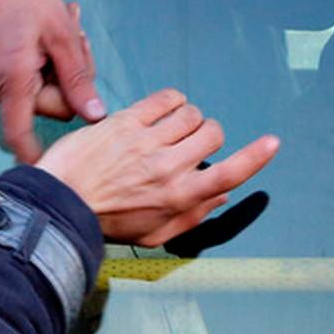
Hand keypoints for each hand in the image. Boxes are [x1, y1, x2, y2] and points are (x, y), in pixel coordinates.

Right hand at [0, 0, 104, 160]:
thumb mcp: (61, 33)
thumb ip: (79, 77)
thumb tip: (95, 117)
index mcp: (16, 84)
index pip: (21, 137)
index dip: (40, 157)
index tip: (58, 174)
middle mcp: (4, 92)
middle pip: (55, 105)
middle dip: (74, 78)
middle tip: (78, 37)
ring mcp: (3, 85)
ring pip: (51, 91)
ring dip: (66, 65)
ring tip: (67, 28)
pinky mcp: (6, 76)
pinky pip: (39, 80)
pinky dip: (53, 61)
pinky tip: (54, 33)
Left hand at [36, 88, 277, 248]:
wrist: (59, 202)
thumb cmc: (107, 222)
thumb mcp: (155, 234)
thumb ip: (193, 215)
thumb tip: (223, 194)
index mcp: (180, 197)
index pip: (230, 173)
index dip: (256, 157)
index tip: (273, 142)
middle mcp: (169, 167)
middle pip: (213, 133)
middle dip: (209, 136)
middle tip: (190, 145)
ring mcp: (147, 141)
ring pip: (191, 113)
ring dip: (188, 119)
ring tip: (171, 130)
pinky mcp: (126, 120)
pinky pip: (166, 98)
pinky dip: (172, 101)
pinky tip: (163, 111)